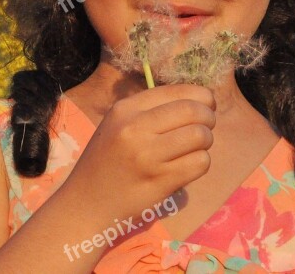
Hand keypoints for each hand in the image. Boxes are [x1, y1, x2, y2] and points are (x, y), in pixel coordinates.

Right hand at [61, 84, 215, 224]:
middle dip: (208, 118)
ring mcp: (147, 156)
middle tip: (205, 128)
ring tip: (194, 148)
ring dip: (206, 142)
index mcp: (126, 109)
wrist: (86, 202)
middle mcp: (135, 128)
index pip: (179, 92)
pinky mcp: (160, 182)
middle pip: (194, 111)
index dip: (202, 97)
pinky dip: (201, 162)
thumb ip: (152, 109)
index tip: (206, 106)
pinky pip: (200, 163)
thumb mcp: (118, 123)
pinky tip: (187, 166)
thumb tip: (200, 99)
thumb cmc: (108, 159)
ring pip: (201, 136)